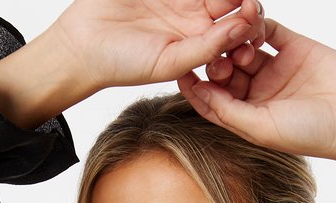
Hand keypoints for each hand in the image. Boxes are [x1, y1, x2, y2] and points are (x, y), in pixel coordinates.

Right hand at [50, 0, 266, 91]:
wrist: (84, 44)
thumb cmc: (123, 63)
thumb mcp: (170, 62)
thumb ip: (206, 48)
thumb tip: (240, 29)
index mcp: (201, 44)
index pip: (236, 31)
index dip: (250, 24)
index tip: (252, 20)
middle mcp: (196, 18)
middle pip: (234, 3)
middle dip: (247, 2)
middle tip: (248, 3)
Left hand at [176, 16, 335, 172]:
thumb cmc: (311, 133)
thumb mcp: (262, 128)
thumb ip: (229, 111)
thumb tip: (200, 92)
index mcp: (248, 117)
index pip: (214, 100)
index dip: (197, 87)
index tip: (182, 73)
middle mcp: (258, 93)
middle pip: (226, 70)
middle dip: (217, 60)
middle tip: (214, 54)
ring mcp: (275, 69)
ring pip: (243, 47)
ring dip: (235, 41)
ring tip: (234, 39)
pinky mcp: (293, 47)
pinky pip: (269, 30)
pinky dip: (258, 24)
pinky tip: (251, 21)